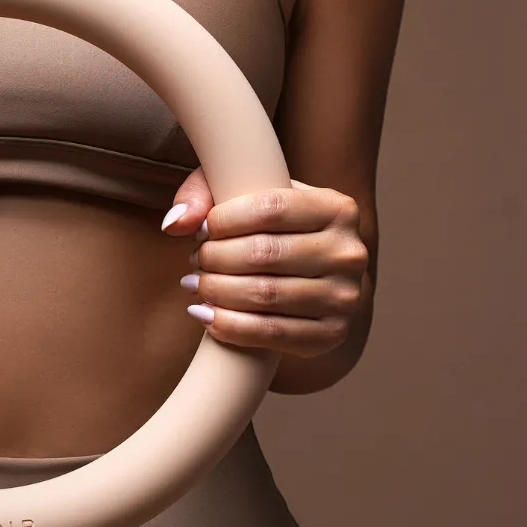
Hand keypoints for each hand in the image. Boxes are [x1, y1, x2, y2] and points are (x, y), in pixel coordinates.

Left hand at [161, 168, 369, 356]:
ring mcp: (346, 296)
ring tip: (195, 285)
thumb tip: (177, 224)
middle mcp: (349, 252)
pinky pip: (271, 333)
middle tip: (195, 261)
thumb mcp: (244, 192)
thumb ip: (203, 194)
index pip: (270, 207)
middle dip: (215, 258)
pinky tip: (204, 315)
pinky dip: (228, 326)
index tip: (201, 230)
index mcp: (337, 208)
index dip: (224, 220)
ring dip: (216, 291)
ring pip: (265, 295)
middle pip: (264, 253)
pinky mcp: (332, 333)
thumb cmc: (270, 227)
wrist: (313, 274)